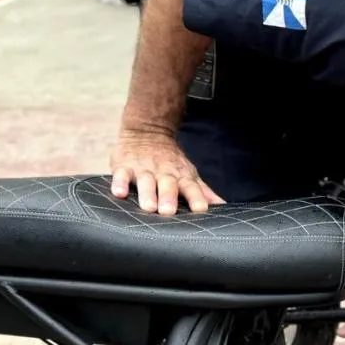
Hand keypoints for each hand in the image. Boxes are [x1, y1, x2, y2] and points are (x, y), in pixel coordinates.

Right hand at [109, 129, 224, 214]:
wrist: (148, 132)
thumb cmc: (171, 162)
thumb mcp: (188, 174)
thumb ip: (203, 191)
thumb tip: (224, 206)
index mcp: (181, 176)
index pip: (191, 187)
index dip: (196, 198)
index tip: (201, 209)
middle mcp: (164, 173)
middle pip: (168, 185)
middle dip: (169, 197)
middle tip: (169, 212)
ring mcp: (144, 169)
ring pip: (146, 181)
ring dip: (147, 193)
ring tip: (148, 207)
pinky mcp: (124, 166)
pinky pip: (121, 175)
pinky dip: (120, 183)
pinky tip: (119, 193)